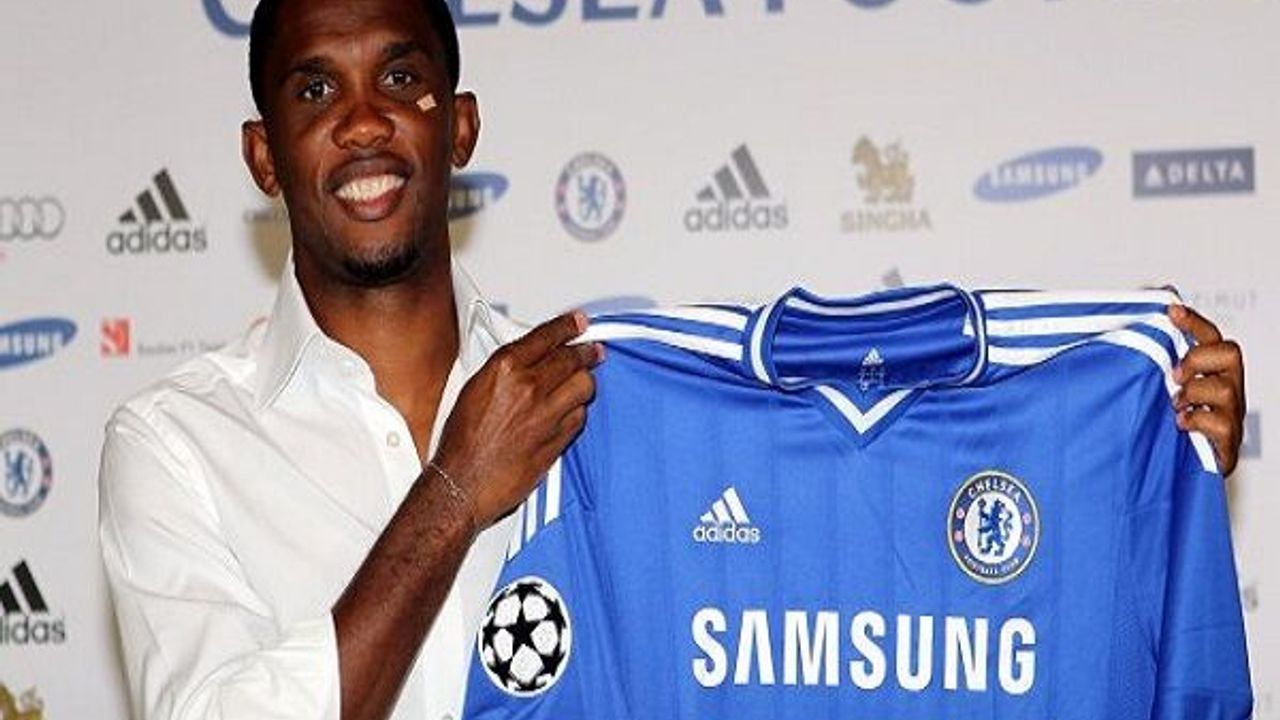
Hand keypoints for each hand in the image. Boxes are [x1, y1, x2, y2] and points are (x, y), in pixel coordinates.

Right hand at [432, 311, 601, 529]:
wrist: (461, 483)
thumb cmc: (461, 441)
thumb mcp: (474, 388)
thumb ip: (505, 369)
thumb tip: (528, 356)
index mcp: (505, 368)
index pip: (548, 336)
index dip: (568, 327)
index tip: (579, 323)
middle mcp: (529, 387)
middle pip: (573, 359)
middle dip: (586, 352)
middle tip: (592, 351)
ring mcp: (546, 414)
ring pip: (584, 386)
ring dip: (584, 383)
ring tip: (580, 383)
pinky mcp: (557, 439)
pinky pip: (580, 417)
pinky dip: (578, 411)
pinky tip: (569, 411)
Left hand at [1169, 304, 1245, 475]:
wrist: (1178, 474)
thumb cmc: (1167, 427)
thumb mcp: (1157, 389)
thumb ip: (1152, 357)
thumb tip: (1140, 318)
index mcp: (1210, 373)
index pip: (1211, 337)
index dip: (1195, 321)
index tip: (1171, 309)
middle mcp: (1226, 390)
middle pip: (1230, 354)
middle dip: (1199, 358)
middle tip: (1174, 374)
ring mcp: (1230, 416)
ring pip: (1226, 390)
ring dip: (1194, 393)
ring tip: (1174, 404)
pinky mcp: (1227, 444)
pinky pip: (1223, 425)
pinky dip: (1197, 421)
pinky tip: (1179, 424)